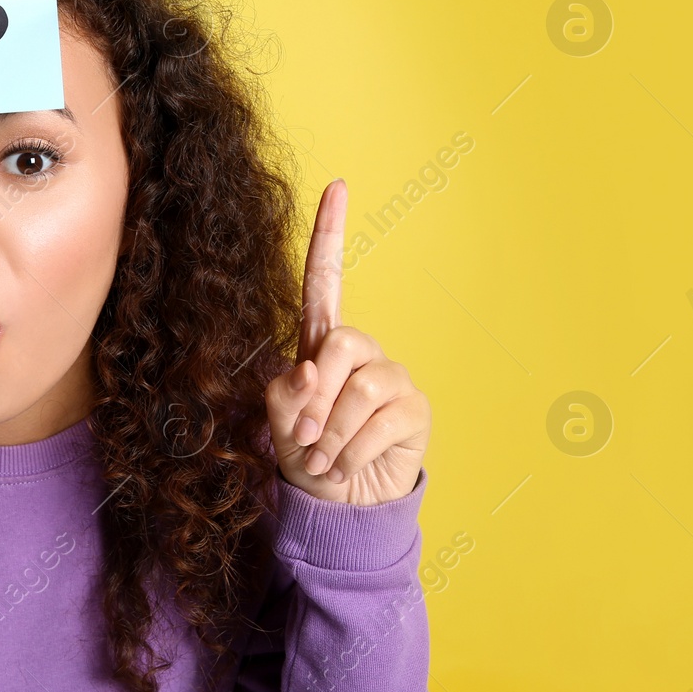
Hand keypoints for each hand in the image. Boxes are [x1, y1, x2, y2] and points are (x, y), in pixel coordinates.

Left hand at [265, 179, 429, 505]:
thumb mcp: (278, 424)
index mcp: (321, 342)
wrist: (339, 506)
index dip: (330, 233)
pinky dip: (350, 453)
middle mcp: (361, 351)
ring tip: (323, 461)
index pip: (325, 279)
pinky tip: (346, 467)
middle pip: (340, 343)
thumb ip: (284, 394)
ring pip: (358, 391)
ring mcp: (392, 377)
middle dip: (315, 397)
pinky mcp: (414, 410)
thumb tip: (310, 371)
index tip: (337, 186)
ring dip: (329, 436)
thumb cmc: (305, 456)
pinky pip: (377, 424)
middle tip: (302, 441)